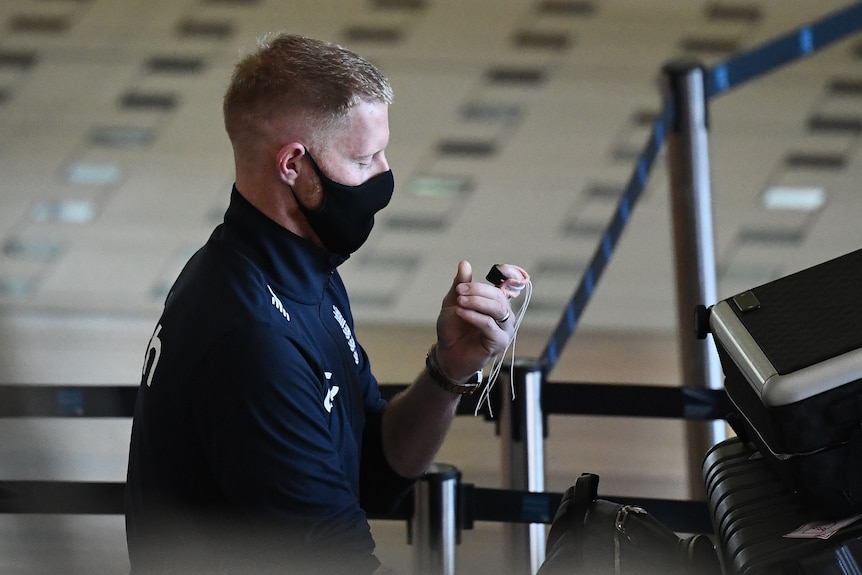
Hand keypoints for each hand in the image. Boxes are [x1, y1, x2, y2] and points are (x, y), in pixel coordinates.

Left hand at [434, 260, 513, 380]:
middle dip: (477, 292)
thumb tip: (465, 263)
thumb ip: (461, 284)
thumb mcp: (454, 302)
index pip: (497, 289)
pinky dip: (474, 316)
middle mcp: (505, 316)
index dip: (480, 286)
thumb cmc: (453, 329)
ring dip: (477, 303)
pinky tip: (461, 312)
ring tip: (459, 302)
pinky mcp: (500, 342)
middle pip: (498, 297)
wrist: (447, 353)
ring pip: (497, 309)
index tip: (461, 285)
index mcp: (497, 305)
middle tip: (459, 292)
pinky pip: (490, 325)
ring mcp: (505, 330)